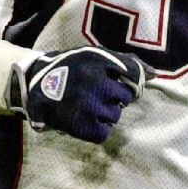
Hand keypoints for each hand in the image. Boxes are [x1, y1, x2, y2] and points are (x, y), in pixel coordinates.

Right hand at [7, 46, 153, 142]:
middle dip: (116, 96)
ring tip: (88, 105)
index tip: (122, 83)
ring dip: (106, 113)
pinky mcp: (79, 125)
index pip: (132, 71)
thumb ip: (125, 61)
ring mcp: (87, 104)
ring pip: (115, 114)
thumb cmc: (71, 68)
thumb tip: (154, 74)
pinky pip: (104, 132)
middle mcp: (94, 81)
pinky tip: (85, 119)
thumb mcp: (94, 56)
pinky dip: (97, 129)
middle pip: (126, 96)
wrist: (33, 84)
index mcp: (98, 60)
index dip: (132, 80)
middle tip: (98, 94)